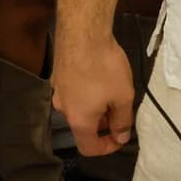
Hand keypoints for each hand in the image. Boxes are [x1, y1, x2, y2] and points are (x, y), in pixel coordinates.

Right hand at [55, 28, 135, 158]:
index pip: (88, 148)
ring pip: (78, 108)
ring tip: (112, 90)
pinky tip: (98, 76)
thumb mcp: (123, 97)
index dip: (107, 147)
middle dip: (103, 124)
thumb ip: (123, 120)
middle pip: (83, 127)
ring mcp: (57, 91)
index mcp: (79, 120)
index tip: (120, 136)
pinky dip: (86, 92)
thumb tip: (121, 136)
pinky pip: (73, 91)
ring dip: (94, 107)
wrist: (83, 32)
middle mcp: (63, 109)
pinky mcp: (58, 74)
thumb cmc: (104, 67)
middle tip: (121, 110)